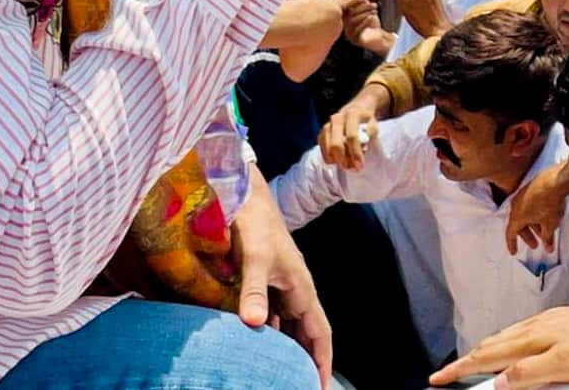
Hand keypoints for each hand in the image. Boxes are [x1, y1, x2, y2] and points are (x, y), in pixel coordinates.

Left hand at [233, 175, 333, 386]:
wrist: (245, 197)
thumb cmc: (255, 224)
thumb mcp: (254, 258)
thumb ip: (254, 290)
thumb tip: (255, 323)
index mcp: (302, 288)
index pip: (320, 332)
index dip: (323, 360)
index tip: (323, 386)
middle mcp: (296, 291)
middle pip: (307, 334)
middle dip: (307, 360)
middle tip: (300, 384)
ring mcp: (281, 287)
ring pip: (289, 326)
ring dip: (288, 348)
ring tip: (280, 374)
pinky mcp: (265, 282)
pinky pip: (272, 316)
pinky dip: (269, 333)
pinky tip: (256, 345)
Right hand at [318, 88, 388, 171]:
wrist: (356, 109)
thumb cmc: (366, 121)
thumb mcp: (373, 125)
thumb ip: (368, 136)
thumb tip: (360, 150)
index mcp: (352, 114)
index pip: (351, 136)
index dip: (355, 153)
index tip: (360, 166)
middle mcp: (337, 118)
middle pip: (336, 145)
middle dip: (344, 160)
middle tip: (353, 168)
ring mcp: (327, 126)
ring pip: (328, 150)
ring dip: (337, 161)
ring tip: (348, 164)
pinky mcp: (321, 133)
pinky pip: (323, 151)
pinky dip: (331, 159)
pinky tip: (341, 159)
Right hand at [340, 0, 394, 55]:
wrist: (379, 38)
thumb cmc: (371, 24)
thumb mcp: (367, 9)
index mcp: (345, 18)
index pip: (344, 7)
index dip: (353, 1)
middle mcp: (344, 26)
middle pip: (350, 14)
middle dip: (363, 7)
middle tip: (374, 4)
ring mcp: (349, 34)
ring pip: (353, 21)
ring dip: (365, 13)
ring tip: (375, 10)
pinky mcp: (355, 40)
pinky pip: (357, 30)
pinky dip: (364, 22)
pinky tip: (371, 17)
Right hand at [429, 293, 568, 388]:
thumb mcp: (564, 365)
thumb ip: (529, 373)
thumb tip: (499, 382)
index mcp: (529, 340)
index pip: (486, 357)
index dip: (460, 369)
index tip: (439, 378)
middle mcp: (531, 328)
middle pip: (489, 346)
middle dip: (465, 361)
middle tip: (448, 374)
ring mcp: (542, 323)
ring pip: (503, 339)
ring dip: (483, 352)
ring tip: (471, 362)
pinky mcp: (553, 322)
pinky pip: (517, 333)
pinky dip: (502, 344)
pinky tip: (509, 346)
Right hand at [504, 161, 568, 252]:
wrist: (556, 181)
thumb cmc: (549, 204)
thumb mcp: (549, 225)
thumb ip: (547, 238)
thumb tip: (548, 248)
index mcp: (516, 216)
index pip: (510, 233)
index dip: (512, 244)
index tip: (514, 252)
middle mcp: (516, 205)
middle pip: (519, 224)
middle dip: (528, 236)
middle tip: (536, 245)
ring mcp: (522, 195)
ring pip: (525, 214)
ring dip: (533, 225)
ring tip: (545, 232)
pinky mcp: (530, 187)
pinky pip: (529, 205)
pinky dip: (535, 214)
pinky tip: (545, 217)